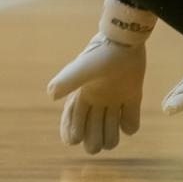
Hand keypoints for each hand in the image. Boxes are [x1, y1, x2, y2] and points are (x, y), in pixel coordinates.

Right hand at [46, 0, 155, 153]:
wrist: (127, 39)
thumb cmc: (102, 53)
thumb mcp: (83, 68)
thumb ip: (68, 81)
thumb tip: (50, 95)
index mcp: (82, 95)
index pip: (72, 123)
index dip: (71, 134)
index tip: (73, 139)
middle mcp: (97, 101)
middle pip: (91, 133)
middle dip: (93, 140)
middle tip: (96, 141)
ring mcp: (115, 100)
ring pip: (110, 132)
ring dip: (111, 137)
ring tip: (112, 133)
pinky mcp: (132, 97)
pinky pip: (131, 123)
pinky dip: (130, 125)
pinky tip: (127, 119)